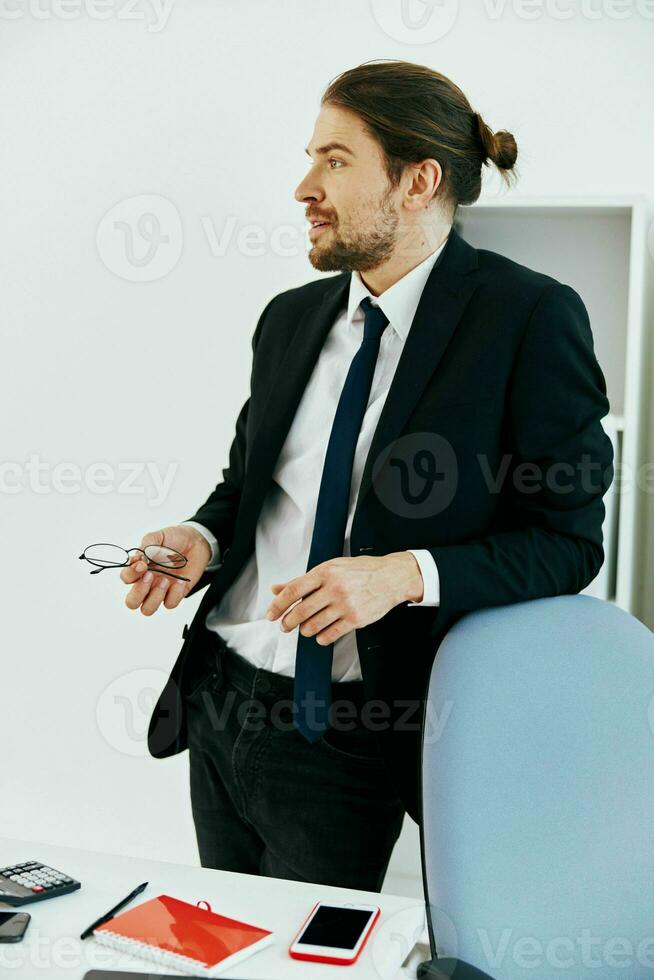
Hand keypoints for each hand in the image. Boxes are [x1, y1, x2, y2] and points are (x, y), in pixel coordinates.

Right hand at [120, 525, 211, 616]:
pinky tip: (180, 580)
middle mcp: (147, 583)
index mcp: (139, 569)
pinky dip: (175, 594)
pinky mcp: (175, 594)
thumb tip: (137, 560)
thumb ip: (145, 546)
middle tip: (150, 576)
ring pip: (147, 609)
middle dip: (138, 593)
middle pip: (132, 602)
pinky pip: (170, 604)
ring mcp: (160, 590)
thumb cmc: (174, 539)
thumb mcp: (158, 537)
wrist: (196, 541)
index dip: (131, 574)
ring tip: (166, 580)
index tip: (142, 564)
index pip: (126, 578)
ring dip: (155, 596)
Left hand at [264, 552, 423, 645]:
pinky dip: (321, 638)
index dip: (278, 605)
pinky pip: (330, 635)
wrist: (391, 577)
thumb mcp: (330, 568)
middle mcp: (334, 588)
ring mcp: (346, 605)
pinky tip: (321, 634)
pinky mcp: (356, 619)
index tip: (271, 614)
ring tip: (306, 628)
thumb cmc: (360, 571)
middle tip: (285, 626)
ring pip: (313, 626)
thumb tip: (276, 588)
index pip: (293, 590)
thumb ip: (303, 580)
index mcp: (325, 572)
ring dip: (305, 630)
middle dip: (288, 622)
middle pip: (301, 611)